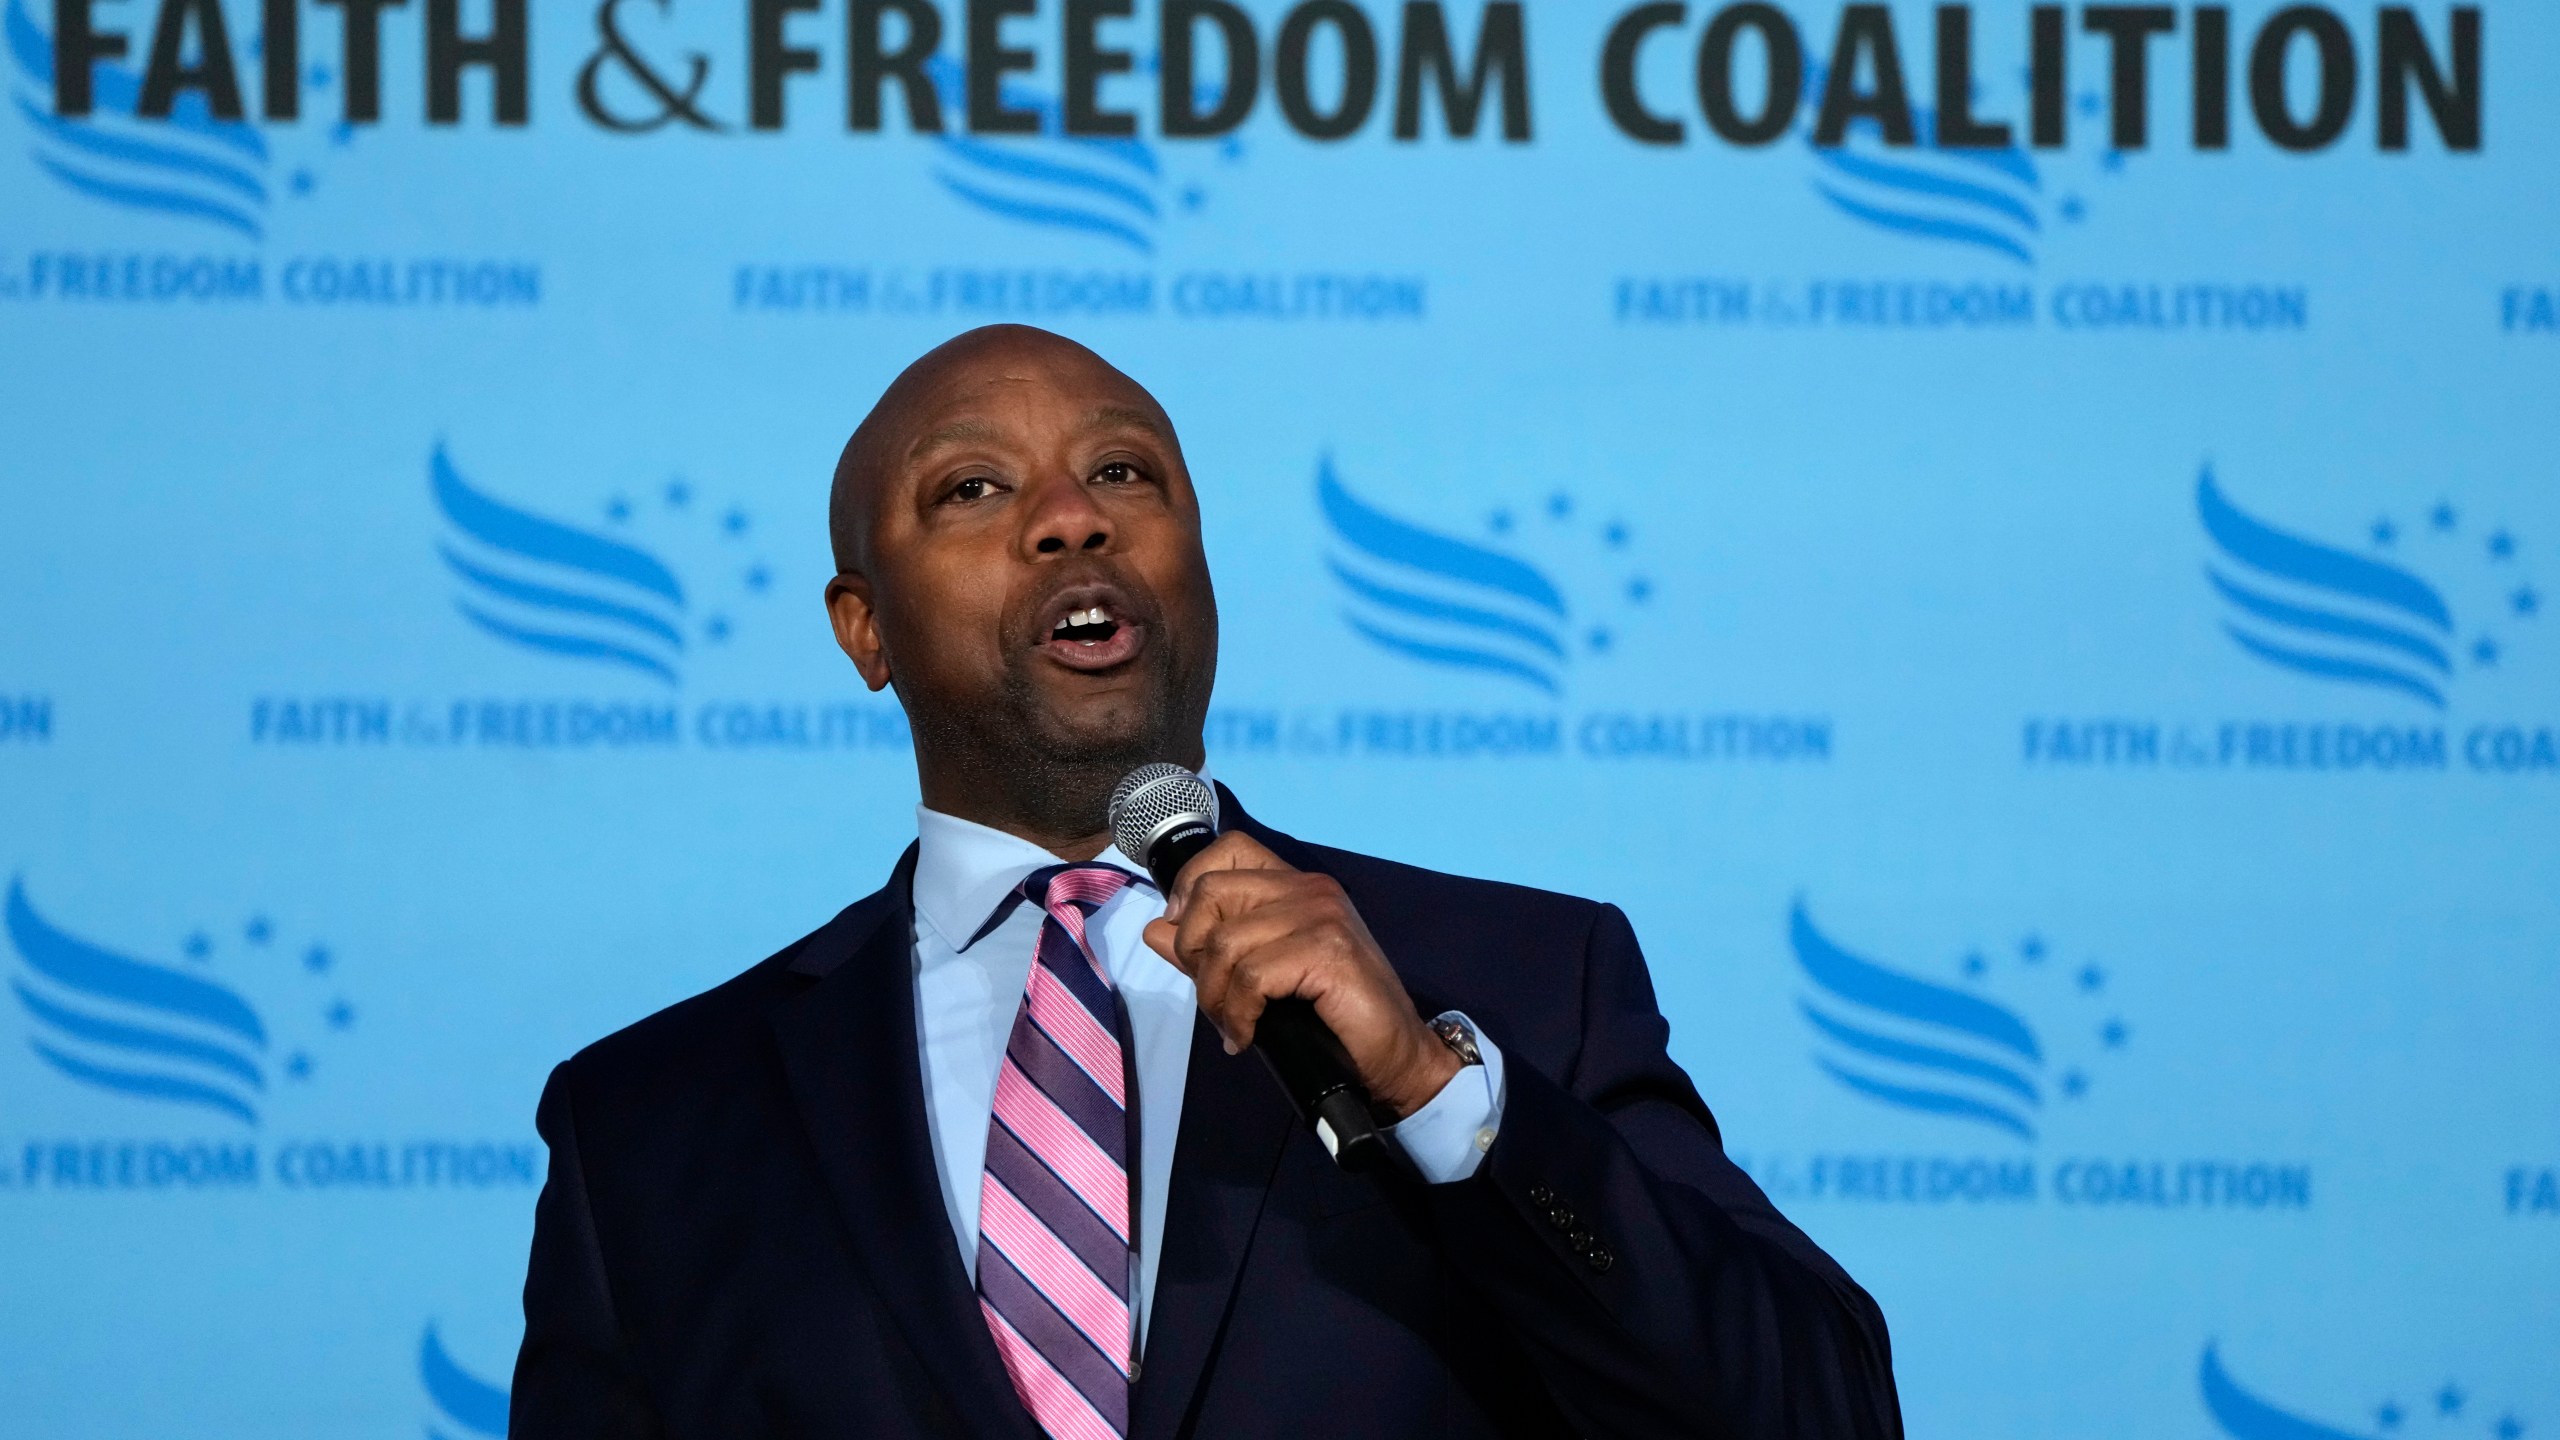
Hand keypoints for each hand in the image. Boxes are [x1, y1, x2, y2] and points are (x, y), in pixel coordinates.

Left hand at [1142, 832, 1460, 1120]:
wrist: (1396, 1054)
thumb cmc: (1332, 1017)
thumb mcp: (1261, 977)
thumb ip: (1209, 950)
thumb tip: (1155, 928)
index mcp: (1297, 885)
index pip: (1228, 849)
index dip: (1191, 886)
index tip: (1189, 939)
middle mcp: (1310, 888)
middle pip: (1212, 893)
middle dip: (1194, 953)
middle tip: (1214, 998)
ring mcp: (1321, 916)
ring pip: (1225, 942)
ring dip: (1215, 997)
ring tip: (1231, 1026)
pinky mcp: (1327, 951)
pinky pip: (1251, 977)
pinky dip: (1238, 1014)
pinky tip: (1246, 1037)